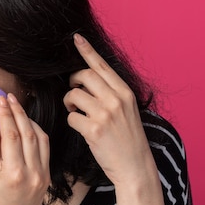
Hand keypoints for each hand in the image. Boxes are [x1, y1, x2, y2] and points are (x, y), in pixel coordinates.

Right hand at [0, 93, 50, 204]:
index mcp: (13, 173)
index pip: (11, 134)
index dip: (5, 114)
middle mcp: (32, 174)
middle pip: (27, 133)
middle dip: (18, 112)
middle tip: (8, 98)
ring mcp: (43, 176)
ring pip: (40, 139)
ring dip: (29, 121)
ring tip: (17, 108)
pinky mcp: (47, 178)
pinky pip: (45, 150)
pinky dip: (37, 135)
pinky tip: (27, 126)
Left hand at [63, 34, 157, 189]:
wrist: (135, 166)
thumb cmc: (128, 139)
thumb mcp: (127, 111)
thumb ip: (111, 94)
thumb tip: (86, 81)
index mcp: (125, 92)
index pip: (102, 65)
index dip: (87, 50)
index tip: (76, 38)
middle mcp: (116, 99)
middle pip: (83, 76)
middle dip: (72, 82)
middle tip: (73, 93)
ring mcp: (105, 114)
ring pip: (73, 95)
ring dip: (69, 102)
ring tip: (76, 112)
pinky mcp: (94, 129)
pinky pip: (71, 117)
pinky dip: (72, 121)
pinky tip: (80, 127)